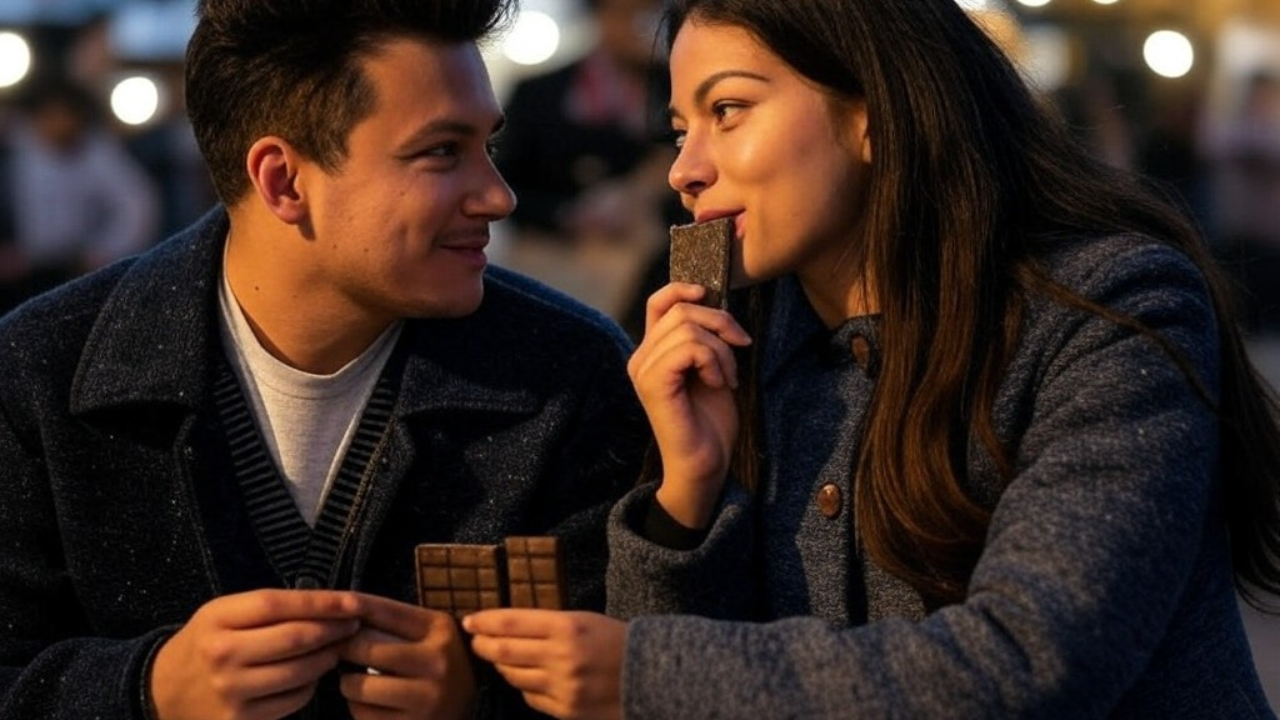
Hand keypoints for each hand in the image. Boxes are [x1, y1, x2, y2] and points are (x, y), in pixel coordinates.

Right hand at [149, 589, 362, 719]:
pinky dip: (310, 686)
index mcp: (217, 619)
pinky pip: (293, 700)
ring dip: (327, 658)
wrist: (161, 692)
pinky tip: (311, 675)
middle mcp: (223, 655)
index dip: (322, 602)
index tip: (353, 601)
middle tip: (353, 624)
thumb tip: (327, 605)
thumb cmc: (205, 644)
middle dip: (333, 630)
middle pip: (295, 638)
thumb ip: (267, 608)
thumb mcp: (223, 614)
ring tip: (336, 648)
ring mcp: (231, 691)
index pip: (279, 604)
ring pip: (300, 672)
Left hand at [339, 594, 474, 719]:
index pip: (385, 611)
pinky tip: (373, 704)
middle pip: (364, 647)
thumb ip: (396, 624)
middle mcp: (437, 661)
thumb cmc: (441, 666)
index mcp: (441, 630)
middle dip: (344, 648)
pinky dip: (359, 708)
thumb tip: (344, 612)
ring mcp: (427, 697)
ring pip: (358, 685)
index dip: (354, 607)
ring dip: (349, 683)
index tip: (333, 609)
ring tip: (359, 682)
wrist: (468, 711)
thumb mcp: (431, 636)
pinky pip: (363, 714)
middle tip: (341, 651)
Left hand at [464, 609, 625, 719]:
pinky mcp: (567, 712)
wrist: (653, 676)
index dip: (485, 621)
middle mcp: (561, 658)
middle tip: (476, 641)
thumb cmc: (617, 641)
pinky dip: (525, 687)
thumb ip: (549, 624)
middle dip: (483, 645)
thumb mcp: (584, 620)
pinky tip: (528, 679)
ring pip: (514, 677)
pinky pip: (531, 699)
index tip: (470, 621)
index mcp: (567, 627)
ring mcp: (563, 688)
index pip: (511, 623)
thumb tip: (508, 629)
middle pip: (504, 652)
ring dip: (502, 667)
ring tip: (502, 659)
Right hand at [628, 283, 752, 527]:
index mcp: (653, 352)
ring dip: (720, 349)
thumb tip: (716, 301)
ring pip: (686, 327)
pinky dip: (712, 360)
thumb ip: (706, 337)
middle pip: (680, 309)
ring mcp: (643, 370)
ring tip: (728, 377)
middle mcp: (641, 358)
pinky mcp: (652, 384)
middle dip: (721, 323)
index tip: (713, 298)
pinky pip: (687, 348)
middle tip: (741, 348)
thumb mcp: (714, 368)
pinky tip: (719, 383)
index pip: (659, 301)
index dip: (685, 289)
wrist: (706, 465)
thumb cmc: (712, 422)